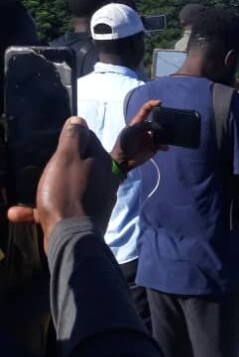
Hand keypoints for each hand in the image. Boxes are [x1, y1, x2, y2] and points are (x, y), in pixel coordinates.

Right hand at [7, 117, 117, 251]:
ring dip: (45, 188)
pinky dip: (40, 209)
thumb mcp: (66, 159)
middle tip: (38, 163)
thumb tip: (78, 120)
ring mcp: (95, 200)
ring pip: (68, 186)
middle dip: (58, 163)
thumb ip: (73, 138)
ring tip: (28, 187)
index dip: (71, 138)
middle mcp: (104, 179)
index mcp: (103, 162)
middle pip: (79, 163)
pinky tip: (17, 212)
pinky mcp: (84, 217)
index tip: (53, 140)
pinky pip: (59, 208)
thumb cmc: (67, 193)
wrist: (71, 237)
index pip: (89, 140)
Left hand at [112, 99, 165, 171]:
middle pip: (157, 120)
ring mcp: (150, 138)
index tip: (160, 102)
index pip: (145, 110)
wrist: (123, 160)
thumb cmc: (124, 144)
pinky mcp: (154, 147)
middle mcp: (145, 129)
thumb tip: (159, 127)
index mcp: (138, 123)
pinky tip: (165, 147)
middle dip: (163, 119)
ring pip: (162, 132)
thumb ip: (144, 127)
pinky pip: (163, 144)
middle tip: (168, 120)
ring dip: (166, 133)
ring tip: (169, 134)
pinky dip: (165, 145)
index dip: (152, 104)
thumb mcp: (131, 132)